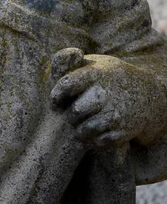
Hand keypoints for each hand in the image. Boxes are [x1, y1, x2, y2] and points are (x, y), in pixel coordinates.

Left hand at [51, 51, 166, 147]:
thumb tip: (62, 61)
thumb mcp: (96, 63)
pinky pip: (98, 142)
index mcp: (95, 74)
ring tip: (82, 123)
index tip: (56, 99)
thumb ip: (73, 63)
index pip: (67, 84)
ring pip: (85, 130)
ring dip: (80, 129)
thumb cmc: (111, 77)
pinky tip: (95, 130)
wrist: (147, 94)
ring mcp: (115, 114)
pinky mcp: (123, 131)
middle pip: (76, 111)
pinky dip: (93, 140)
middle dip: (70, 114)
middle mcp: (105, 94)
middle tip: (72, 113)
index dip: (57, 94)